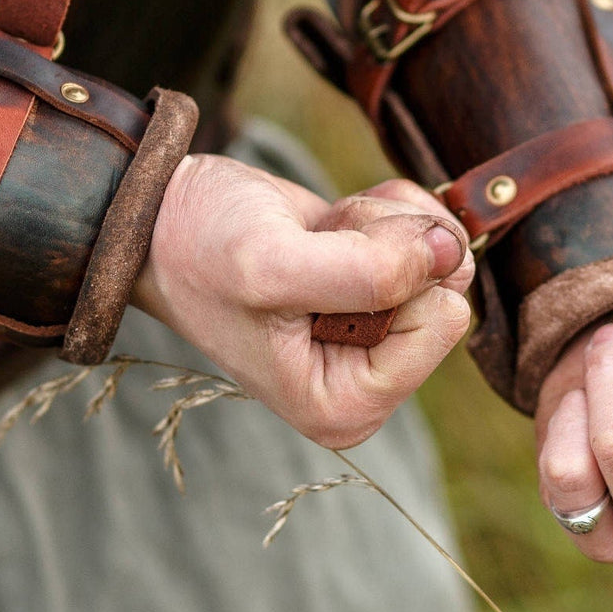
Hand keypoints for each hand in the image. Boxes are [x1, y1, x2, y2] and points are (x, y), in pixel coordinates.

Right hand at [133, 158, 473, 447]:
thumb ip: (368, 270)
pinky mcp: (377, 283)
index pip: (443, 322)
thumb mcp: (272, 264)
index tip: (316, 268)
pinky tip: (332, 220)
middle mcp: (368, 377)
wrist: (161, 214)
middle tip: (314, 245)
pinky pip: (430, 232)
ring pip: (442, 253)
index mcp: (345, 405)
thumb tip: (452, 249)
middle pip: (449, 285)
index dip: (386, 273)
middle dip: (385, 244)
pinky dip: (385, 206)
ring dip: (380, 222)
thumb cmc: (199, 249)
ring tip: (314, 235)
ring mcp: (376, 328)